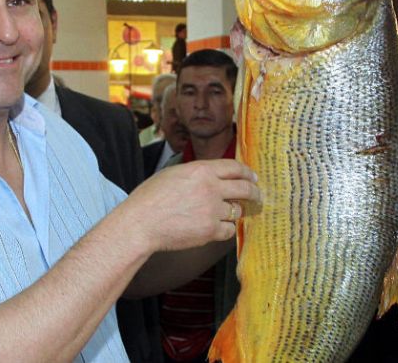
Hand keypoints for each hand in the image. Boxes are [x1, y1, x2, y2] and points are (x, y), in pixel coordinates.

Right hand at [122, 159, 258, 252]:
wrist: (141, 223)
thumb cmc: (149, 199)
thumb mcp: (173, 174)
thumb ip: (196, 174)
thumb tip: (212, 176)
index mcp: (201, 170)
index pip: (235, 168)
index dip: (247, 173)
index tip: (252, 177)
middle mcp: (211, 188)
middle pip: (245, 188)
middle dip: (254, 193)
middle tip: (257, 196)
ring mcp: (212, 210)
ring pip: (237, 211)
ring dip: (234, 213)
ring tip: (227, 214)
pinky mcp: (210, 230)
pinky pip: (229, 230)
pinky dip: (225, 229)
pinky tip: (217, 227)